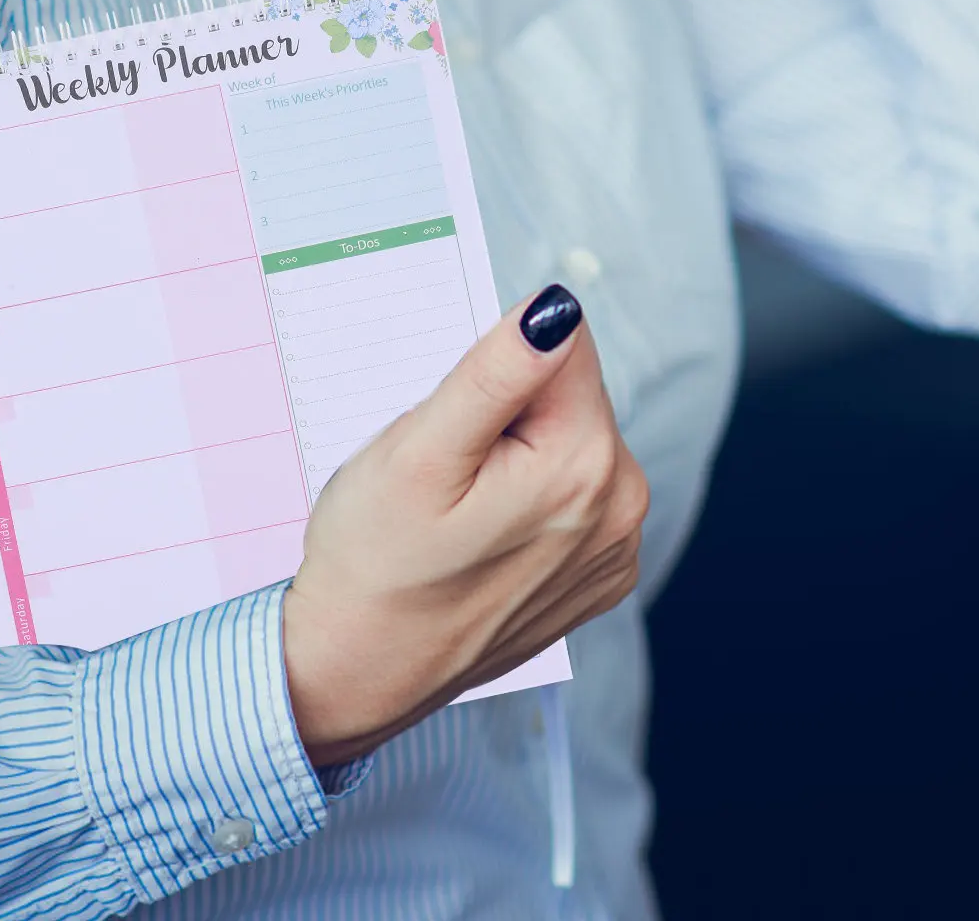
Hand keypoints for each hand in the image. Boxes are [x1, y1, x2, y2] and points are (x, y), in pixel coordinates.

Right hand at [283, 287, 647, 766]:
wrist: (357, 670)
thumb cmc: (374, 564)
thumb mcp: (419, 452)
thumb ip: (494, 374)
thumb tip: (555, 308)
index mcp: (585, 465)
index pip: (563, 343)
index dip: (494, 363)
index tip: (452, 419)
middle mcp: (621, 507)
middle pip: (567, 392)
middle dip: (502, 408)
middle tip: (441, 468)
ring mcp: (612, 548)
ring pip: (564, 439)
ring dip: (510, 451)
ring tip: (451, 507)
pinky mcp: (594, 574)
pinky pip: (565, 491)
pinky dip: (521, 495)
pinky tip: (473, 536)